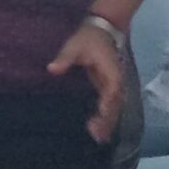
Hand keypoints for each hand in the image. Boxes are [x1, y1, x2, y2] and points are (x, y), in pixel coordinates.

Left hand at [48, 19, 126, 142]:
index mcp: (111, 73)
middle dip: (108, 122)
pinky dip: (106, 118)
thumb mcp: (75, 45)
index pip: (111, 93)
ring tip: (99, 140)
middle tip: (96, 137)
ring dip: (108, 123)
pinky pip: (110, 106)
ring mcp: (113, 85)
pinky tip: (99, 130)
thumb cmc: (88, 38)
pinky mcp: (108, 87)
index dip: (106, 108)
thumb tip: (52, 69)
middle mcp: (116, 82)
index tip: (96, 121)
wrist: (103, 29)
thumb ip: (65, 58)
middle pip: (115, 106)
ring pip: (115, 108)